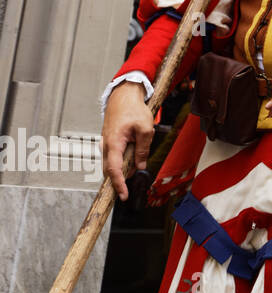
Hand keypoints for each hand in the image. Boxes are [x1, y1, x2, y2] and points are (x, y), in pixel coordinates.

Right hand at [102, 82, 153, 200]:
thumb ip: (143, 149)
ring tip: (138, 155)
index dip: (119, 184)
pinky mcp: (109, 142)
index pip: (114, 169)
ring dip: (125, 166)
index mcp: (113, 143)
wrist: (123, 96)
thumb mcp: (145, 130)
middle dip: (122, 178)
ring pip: (112, 163)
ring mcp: (105, 144)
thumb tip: (141, 166)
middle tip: (134, 180)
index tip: (124, 195)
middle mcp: (105, 145)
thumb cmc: (133, 110)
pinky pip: (114, 156)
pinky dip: (123, 160)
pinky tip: (133, 154)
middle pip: (110, 169)